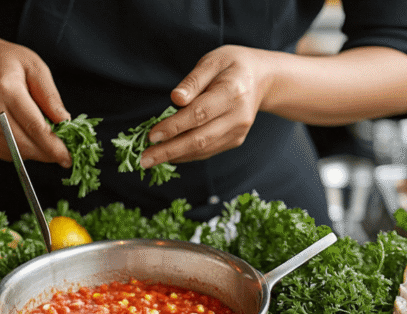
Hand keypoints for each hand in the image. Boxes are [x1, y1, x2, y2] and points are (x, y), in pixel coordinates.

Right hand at [0, 34, 71, 166]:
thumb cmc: (10, 64)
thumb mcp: (37, 68)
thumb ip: (50, 97)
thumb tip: (64, 122)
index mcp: (5, 89)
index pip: (34, 127)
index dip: (54, 147)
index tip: (68, 158)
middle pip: (24, 144)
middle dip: (46, 153)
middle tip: (62, 153)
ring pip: (15, 153)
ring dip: (34, 152)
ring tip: (41, 138)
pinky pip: (4, 153)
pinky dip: (19, 150)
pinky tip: (22, 134)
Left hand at [141, 45, 273, 168]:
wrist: (262, 79)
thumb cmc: (232, 65)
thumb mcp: (213, 60)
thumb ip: (193, 80)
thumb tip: (175, 99)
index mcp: (233, 91)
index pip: (199, 113)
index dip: (174, 126)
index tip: (152, 135)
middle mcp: (238, 116)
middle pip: (200, 138)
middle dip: (170, 150)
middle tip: (144, 159)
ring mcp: (238, 131)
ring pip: (203, 149)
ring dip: (176, 156)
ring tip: (150, 159)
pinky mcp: (235, 140)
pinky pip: (208, 151)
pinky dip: (187, 155)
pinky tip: (169, 155)